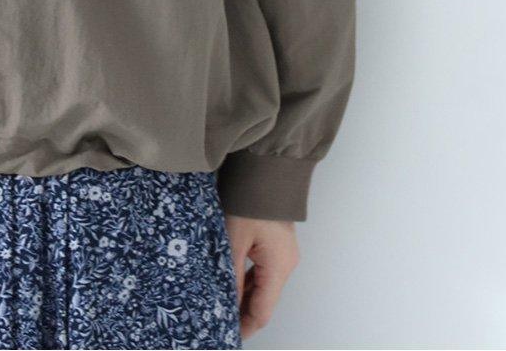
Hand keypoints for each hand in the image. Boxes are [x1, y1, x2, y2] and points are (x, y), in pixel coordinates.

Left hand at [223, 214, 299, 339]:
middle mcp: (286, 264)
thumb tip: (225, 303)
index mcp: (278, 267)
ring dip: (245, 296)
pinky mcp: (277, 244)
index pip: (262, 310)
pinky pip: (263, 271)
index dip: (245, 326)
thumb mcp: (234, 240)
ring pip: (263, 286)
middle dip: (243, 312)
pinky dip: (249, 280)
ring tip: (222, 304)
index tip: (227, 334)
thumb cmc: (249, 202)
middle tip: (219, 320)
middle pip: (264, 300)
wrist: (265, 171)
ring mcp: (283, 254)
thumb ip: (230, 274)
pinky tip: (231, 282)